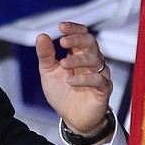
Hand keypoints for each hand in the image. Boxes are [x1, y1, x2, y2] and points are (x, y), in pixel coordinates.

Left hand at [35, 21, 112, 136]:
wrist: (72, 117)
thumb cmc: (63, 93)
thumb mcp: (49, 72)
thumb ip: (46, 55)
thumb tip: (41, 36)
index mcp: (78, 54)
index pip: (81, 35)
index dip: (73, 29)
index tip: (61, 26)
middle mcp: (91, 61)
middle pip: (90, 42)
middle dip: (77, 39)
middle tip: (63, 41)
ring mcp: (99, 74)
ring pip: (95, 59)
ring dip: (78, 60)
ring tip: (63, 64)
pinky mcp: (103, 89)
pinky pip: (99, 80)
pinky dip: (85, 79)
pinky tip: (71, 81)